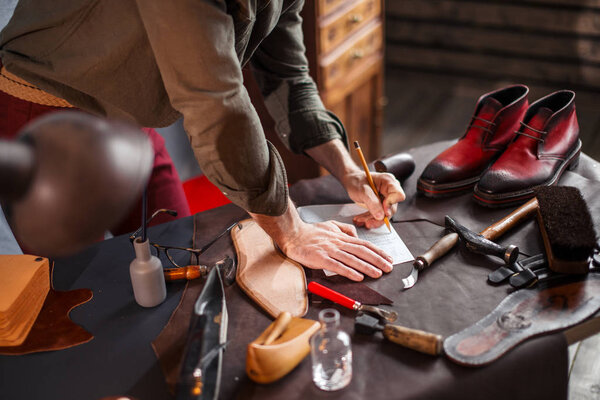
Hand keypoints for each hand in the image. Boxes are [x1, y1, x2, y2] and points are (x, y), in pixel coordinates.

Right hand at [249, 199, 393, 280]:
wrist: (293, 234)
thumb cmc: (310, 232)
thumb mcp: (331, 225)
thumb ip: (345, 229)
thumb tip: (356, 235)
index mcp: (342, 237)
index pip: (364, 244)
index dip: (378, 251)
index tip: (388, 258)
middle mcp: (338, 243)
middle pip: (362, 251)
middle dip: (378, 260)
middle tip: (389, 267)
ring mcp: (330, 250)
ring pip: (352, 259)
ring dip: (367, 267)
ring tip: (378, 273)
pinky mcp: (321, 258)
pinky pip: (337, 266)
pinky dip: (349, 271)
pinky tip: (358, 277)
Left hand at [304, 140, 405, 229]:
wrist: (348, 179)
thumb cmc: (354, 180)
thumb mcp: (361, 190)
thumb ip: (372, 202)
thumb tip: (382, 215)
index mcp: (389, 182)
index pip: (398, 195)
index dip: (390, 205)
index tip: (380, 211)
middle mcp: (390, 189)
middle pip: (392, 208)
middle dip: (379, 216)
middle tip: (367, 222)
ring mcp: (386, 197)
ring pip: (385, 214)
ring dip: (373, 220)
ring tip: (360, 222)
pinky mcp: (380, 204)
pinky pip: (378, 215)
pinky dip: (370, 219)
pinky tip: (360, 220)